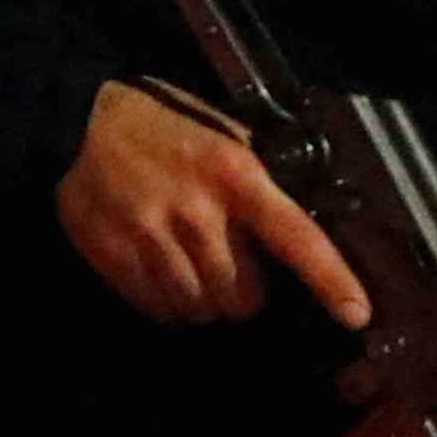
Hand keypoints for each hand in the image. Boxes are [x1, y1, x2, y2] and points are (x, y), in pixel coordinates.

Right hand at [55, 79, 369, 328]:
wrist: (80, 122)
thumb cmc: (166, 127)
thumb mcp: (225, 136)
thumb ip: (261, 183)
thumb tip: (301, 235)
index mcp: (236, 175)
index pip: (295, 238)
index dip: (331, 280)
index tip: (357, 315)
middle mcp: (197, 212)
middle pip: (242, 299)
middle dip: (241, 291)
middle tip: (225, 261)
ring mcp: (152, 238)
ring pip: (199, 309)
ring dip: (200, 298)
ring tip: (185, 258)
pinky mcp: (114, 258)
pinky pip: (158, 309)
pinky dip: (163, 300)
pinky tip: (155, 264)